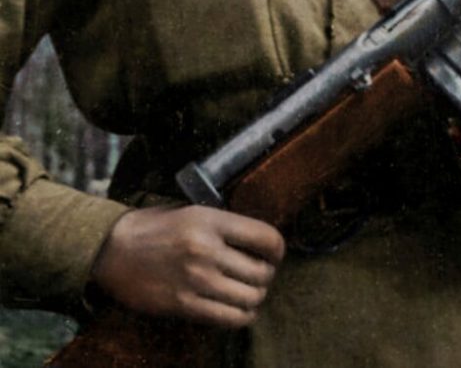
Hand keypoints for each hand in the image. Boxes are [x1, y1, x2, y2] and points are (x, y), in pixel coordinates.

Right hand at [90, 205, 285, 328]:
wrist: (113, 250)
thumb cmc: (155, 227)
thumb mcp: (192, 211)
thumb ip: (224, 225)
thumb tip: (259, 241)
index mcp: (211, 221)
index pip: (266, 238)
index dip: (277, 249)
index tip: (273, 254)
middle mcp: (207, 250)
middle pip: (262, 273)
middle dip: (266, 276)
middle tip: (259, 274)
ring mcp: (196, 280)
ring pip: (251, 298)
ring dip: (255, 297)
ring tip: (248, 292)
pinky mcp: (185, 305)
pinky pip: (230, 319)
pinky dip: (242, 317)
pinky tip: (238, 309)